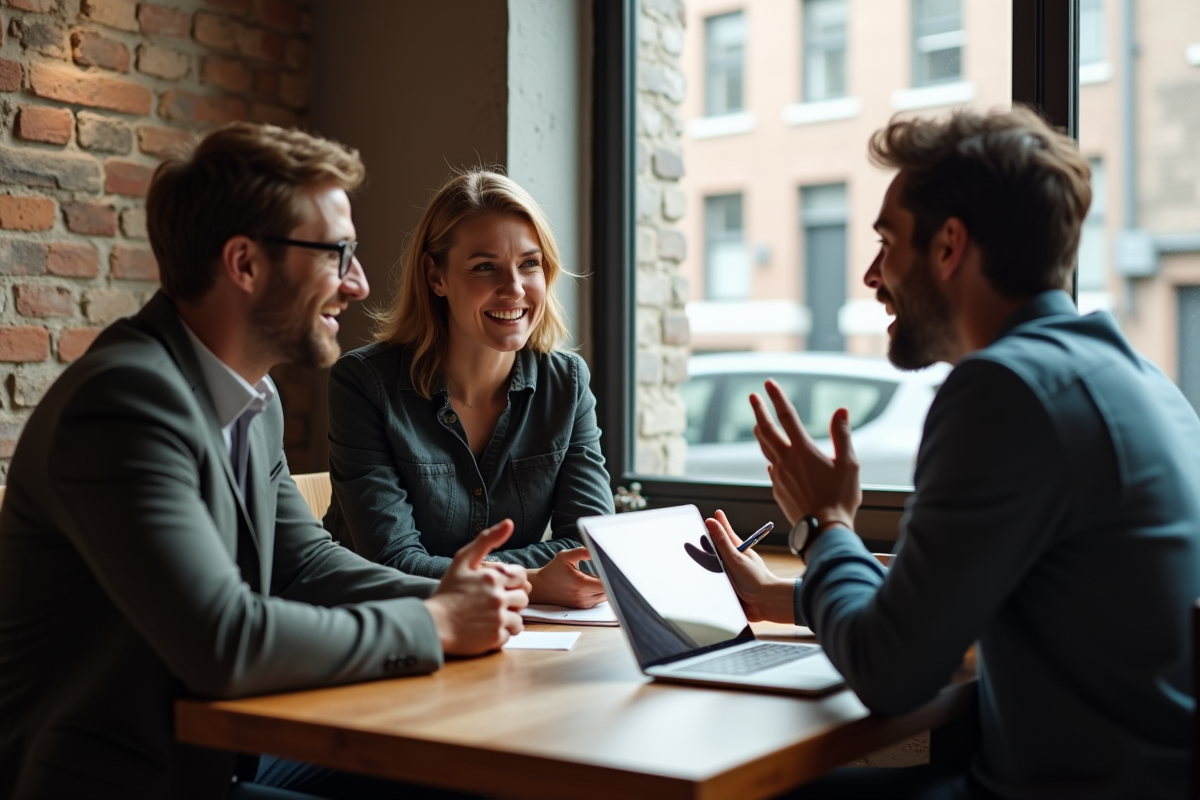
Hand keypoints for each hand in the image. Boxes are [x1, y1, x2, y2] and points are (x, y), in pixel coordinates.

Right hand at [424, 519, 528, 655]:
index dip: (511, 582)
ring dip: (509, 618)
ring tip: (490, 618)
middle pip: (523, 598)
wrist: (433, 624)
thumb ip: (487, 540)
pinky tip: (485, 629)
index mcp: (493, 578)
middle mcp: (499, 597)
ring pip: (519, 618)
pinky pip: (509, 635)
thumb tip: (509, 523)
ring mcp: (498, 618)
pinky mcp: (495, 637)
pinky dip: (500, 634)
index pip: (521, 577)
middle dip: (511, 600)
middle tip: (492, 604)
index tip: (497, 588)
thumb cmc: (447, 592)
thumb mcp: (462, 560)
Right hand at [527, 547, 606, 607]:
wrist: (542, 587)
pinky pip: (599, 599)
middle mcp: (584, 597)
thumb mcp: (565, 556)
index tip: (614, 568)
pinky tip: (595, 582)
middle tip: (610, 569)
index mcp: (581, 584)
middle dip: (611, 580)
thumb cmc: (553, 571)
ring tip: (600, 576)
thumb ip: (582, 552)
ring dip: (606, 586)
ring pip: (606, 596)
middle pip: (610, 590)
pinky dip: (601, 591)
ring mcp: (584, 604)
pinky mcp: (584, 606)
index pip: (607, 584)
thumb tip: (597, 550)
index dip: (613, 576)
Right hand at [705, 510, 794, 623]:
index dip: (720, 523)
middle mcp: (734, 559)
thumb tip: (712, 522)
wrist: (765, 603)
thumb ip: (722, 541)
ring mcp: (732, 573)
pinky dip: (711, 578)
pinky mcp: (729, 586)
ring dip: (709, 561)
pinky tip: (705, 576)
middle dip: (711, 540)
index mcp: (737, 549)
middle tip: (704, 529)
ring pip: (716, 564)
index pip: (725, 532)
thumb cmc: (756, 579)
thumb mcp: (736, 557)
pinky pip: (717, 580)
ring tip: (701, 549)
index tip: (717, 513)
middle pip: (719, 547)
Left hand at [751, 379, 860, 528]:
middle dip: (759, 411)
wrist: (823, 530)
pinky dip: (770, 457)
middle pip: (767, 430)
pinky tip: (772, 459)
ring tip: (757, 423)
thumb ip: (842, 435)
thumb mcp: (848, 464)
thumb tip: (841, 410)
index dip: (777, 397)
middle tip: (752, 397)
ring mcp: (778, 476)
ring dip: (761, 433)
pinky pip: (772, 468)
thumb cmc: (840, 498)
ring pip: (765, 448)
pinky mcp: (778, 490)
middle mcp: (786, 460)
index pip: (787, 416)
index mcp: (803, 450)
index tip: (768, 383)